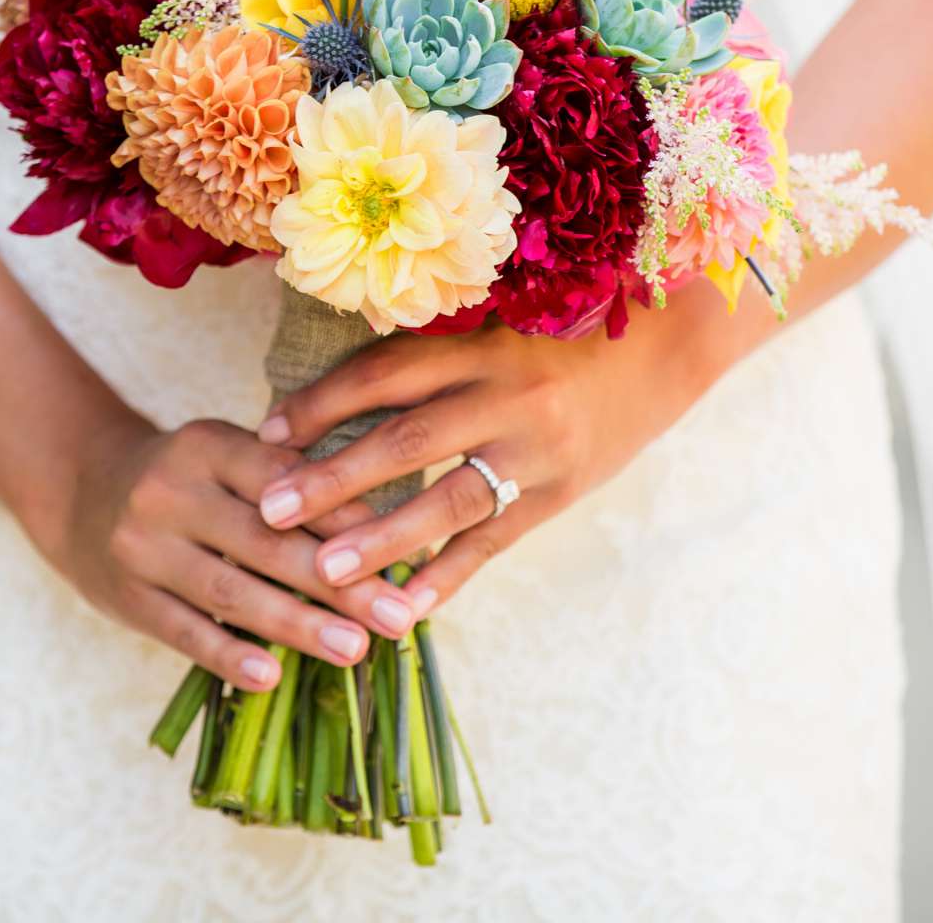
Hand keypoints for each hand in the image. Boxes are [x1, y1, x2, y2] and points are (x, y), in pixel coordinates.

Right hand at [46, 417, 431, 693]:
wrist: (81, 491)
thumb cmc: (188, 479)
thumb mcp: (227, 456)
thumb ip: (290, 482)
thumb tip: (388, 531)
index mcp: (208, 444)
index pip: (285, 480)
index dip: (343, 517)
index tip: (403, 550)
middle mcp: (171, 491)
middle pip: (265, 541)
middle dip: (338, 582)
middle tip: (395, 614)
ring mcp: (143, 546)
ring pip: (230, 591)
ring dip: (297, 624)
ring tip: (355, 648)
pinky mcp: (126, 595)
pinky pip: (184, 631)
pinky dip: (230, 655)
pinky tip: (272, 676)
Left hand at [252, 294, 760, 613]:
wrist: (666, 346)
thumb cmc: (563, 331)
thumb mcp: (497, 323)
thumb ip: (432, 350)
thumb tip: (341, 387)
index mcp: (481, 345)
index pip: (386, 373)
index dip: (322, 402)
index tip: (266, 431)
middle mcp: (506, 397)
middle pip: (406, 440)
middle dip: (332, 479)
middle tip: (270, 510)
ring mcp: (535, 452)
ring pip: (447, 501)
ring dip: (380, 540)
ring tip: (322, 573)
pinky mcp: (556, 495)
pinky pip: (492, 543)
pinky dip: (445, 578)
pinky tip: (402, 610)